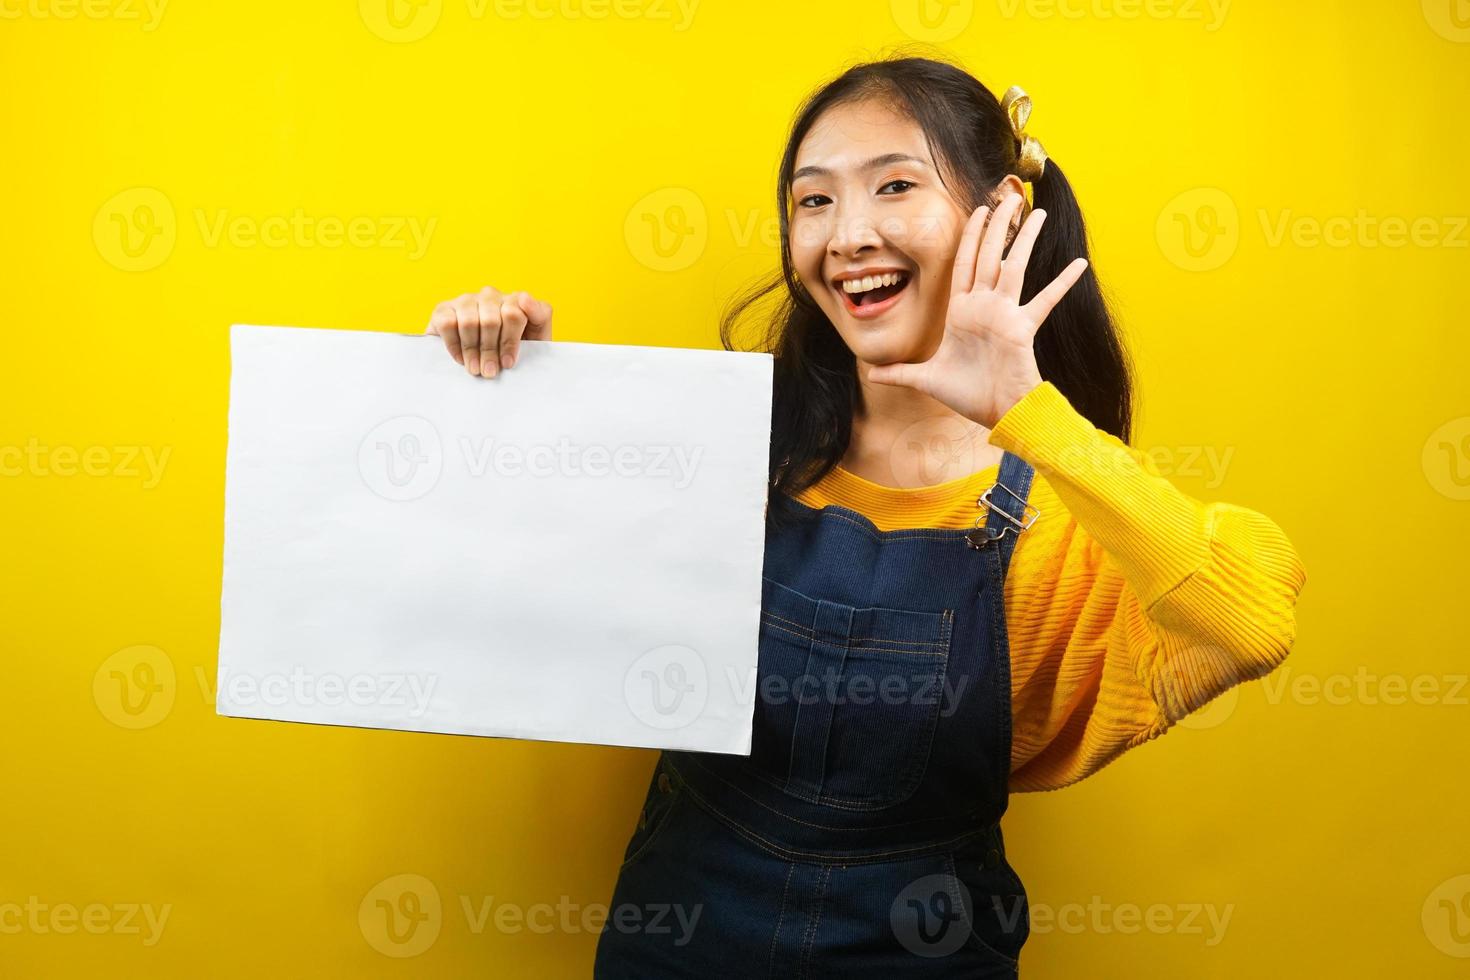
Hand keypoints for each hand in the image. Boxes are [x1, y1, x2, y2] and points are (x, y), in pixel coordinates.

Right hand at [426, 286, 553, 376]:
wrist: (482, 365)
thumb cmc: (511, 353)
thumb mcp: (536, 338)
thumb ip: (540, 316)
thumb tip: (524, 297)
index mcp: (515, 300)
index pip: (514, 313)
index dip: (510, 342)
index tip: (508, 363)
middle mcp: (491, 296)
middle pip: (491, 320)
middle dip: (490, 351)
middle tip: (489, 372)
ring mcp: (467, 300)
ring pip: (469, 321)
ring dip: (472, 350)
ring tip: (476, 369)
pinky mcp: (444, 308)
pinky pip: (447, 323)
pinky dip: (454, 345)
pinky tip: (461, 359)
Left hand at [866, 192, 1087, 428]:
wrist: (996, 413)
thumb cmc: (966, 396)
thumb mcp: (925, 379)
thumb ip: (900, 372)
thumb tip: (871, 372)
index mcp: (962, 312)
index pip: (964, 264)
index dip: (970, 236)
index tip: (978, 211)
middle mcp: (984, 306)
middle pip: (989, 255)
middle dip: (997, 225)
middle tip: (1008, 196)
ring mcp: (1005, 314)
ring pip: (1015, 266)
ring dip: (1025, 239)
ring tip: (1037, 211)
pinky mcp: (1022, 327)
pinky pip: (1045, 300)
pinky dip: (1062, 283)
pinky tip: (1079, 263)